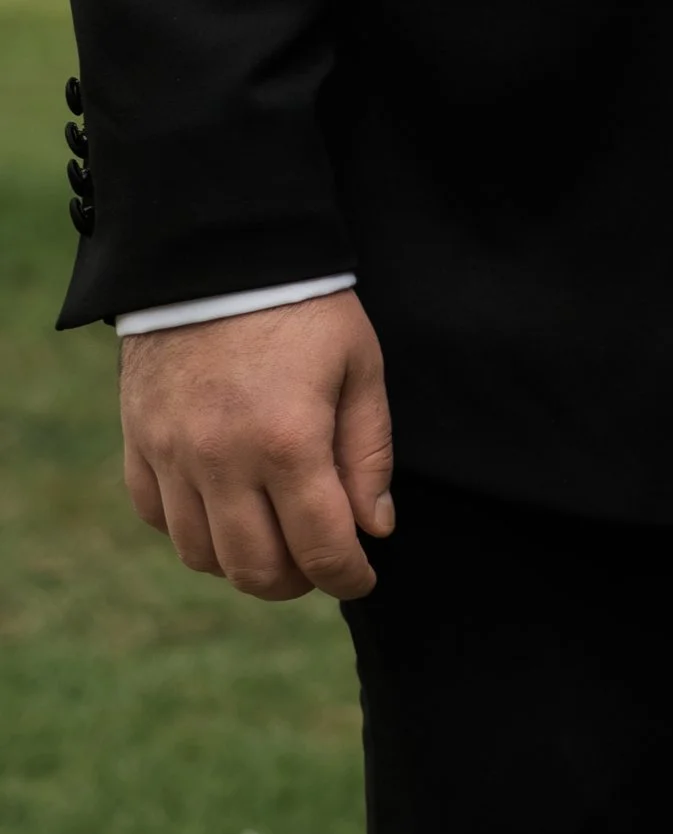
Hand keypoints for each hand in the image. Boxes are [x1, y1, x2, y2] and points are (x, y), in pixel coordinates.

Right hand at [119, 291, 393, 602]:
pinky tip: (223, 508)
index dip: (347, 576)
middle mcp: (222, 462)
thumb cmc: (304, 304)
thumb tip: (374, 529)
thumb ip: (368, 452)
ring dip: (242, 563)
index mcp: (288, 442)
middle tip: (320, 561)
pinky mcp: (138, 443)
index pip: (320, 548)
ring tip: (275, 539)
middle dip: (296, 581)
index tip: (362, 577)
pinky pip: (156, 518)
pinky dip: (191, 530)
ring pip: (201, 555)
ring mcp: (171, 456)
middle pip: (255, 569)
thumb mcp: (359, 365)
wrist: (220, 252)